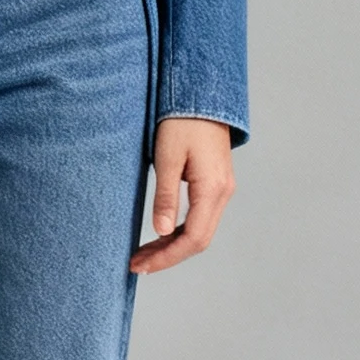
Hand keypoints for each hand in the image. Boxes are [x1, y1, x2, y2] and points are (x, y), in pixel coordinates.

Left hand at [129, 116, 234, 274]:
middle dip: (167, 256)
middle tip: (137, 264)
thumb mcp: (167, 157)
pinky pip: (201, 217)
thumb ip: (166, 196)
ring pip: (200, 230)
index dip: (166, 257)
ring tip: (144, 253)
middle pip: (198, 240)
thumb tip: (162, 231)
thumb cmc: (182, 121)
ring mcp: (222, 189)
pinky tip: (161, 233)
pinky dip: (181, 230)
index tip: (140, 265)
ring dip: (173, 245)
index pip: (192, 239)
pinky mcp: (216, 183)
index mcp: (213, 189)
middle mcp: (223, 193)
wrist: (203, 94)